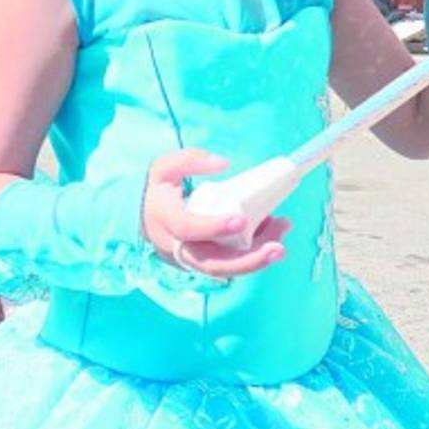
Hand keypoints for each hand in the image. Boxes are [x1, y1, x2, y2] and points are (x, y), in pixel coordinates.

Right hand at [142, 149, 287, 278]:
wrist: (146, 218)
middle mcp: (177, 247)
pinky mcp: (205, 263)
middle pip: (212, 264)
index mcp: (165, 220)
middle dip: (248, 260)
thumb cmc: (158, 190)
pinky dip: (254, 252)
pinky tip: (272, 232)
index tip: (240, 219)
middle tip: (278, 248)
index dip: (213, 227)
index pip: (188, 229)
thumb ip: (190, 160)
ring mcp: (192, 259)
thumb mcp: (164, 167)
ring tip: (282, 234)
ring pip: (226, 269)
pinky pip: (231, 264)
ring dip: (258, 257)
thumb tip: (223, 164)